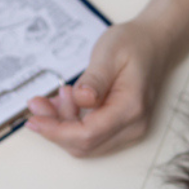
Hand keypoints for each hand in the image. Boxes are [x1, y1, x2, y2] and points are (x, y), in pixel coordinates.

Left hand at [25, 19, 171, 156]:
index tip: (34, 119)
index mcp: (131, 108)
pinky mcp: (122, 129)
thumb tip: (81, 100)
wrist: (154, 44)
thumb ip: (94, 79)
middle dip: (54, 128)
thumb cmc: (133, 45)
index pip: (88, 134)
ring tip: (56, 97)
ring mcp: (129, 130)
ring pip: (85, 144)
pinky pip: (91, 136)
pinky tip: (65, 103)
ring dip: (62, 126)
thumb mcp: (109, 53)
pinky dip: (71, 124)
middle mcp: (133, 126)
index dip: (56, 131)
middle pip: (84, 145)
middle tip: (38, 103)